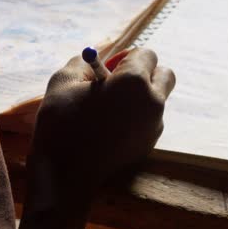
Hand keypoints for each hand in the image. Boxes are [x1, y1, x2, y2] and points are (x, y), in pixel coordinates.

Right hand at [27, 48, 175, 198]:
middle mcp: (153, 101)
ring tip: (108, 109)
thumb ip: (83, 62)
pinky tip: (110, 129)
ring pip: (157, 99)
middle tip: (119, 82)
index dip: (127, 58)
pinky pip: (149, 121)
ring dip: (139, 97)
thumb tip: (95, 58)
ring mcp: (154, 125)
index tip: (109, 68)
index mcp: (134, 81)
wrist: (66, 174)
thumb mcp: (64, 81)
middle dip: (146, 73)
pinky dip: (136, 118)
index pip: (147, 54)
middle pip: (165, 75)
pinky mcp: (150, 144)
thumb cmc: (62, 123)